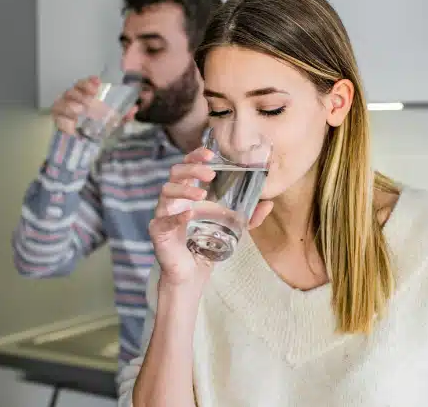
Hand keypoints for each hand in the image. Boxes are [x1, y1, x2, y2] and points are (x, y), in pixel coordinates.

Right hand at [51, 76, 137, 134]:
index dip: (88, 82)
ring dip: (72, 106)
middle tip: (91, 101)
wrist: (84, 144)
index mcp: (84, 95)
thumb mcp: (114, 121)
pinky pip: (58, 119)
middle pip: (73, 91)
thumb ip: (124, 115)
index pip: (83, 84)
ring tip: (80, 111)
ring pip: (63, 103)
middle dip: (82, 94)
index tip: (97, 83)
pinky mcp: (57, 121)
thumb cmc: (98, 127)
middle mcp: (72, 99)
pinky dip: (65, 122)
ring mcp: (62, 109)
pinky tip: (72, 126)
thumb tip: (134, 109)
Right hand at [148, 148, 272, 288]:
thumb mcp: (232, 228)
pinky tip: (189, 215)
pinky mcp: (158, 231)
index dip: (195, 156)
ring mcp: (164, 214)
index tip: (210, 153)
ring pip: (166, 191)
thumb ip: (250, 217)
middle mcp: (174, 199)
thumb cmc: (207, 245)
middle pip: (175, 173)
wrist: (192, 273)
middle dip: (192, 168)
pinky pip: (164, 220)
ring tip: (202, 194)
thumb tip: (269, 203)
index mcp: (188, 193)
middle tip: (211, 173)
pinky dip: (176, 216)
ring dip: (184, 189)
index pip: (187, 166)